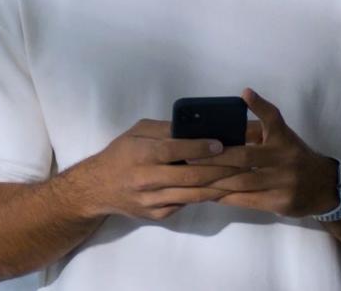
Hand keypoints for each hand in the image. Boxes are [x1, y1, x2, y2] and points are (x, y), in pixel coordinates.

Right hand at [86, 118, 250, 221]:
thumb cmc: (121, 153)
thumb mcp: (138, 132)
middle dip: (219, 168)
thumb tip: (194, 126)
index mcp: (142, 153)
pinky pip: (185, 204)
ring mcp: (152, 200)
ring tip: (240, 177)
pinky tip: (221, 188)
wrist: (97, 188)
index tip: (220, 143)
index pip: (174, 150)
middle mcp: (147, 178)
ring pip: (192, 194)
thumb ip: (164, 129)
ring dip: (218, 185)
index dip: (198, 147)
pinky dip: (205, 196)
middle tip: (242, 161)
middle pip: (190, 175)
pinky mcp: (156, 214)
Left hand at [187, 88, 338, 218]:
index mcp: (283, 138)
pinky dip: (226, 197)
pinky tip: (210, 194)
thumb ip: (259, 128)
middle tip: (190, 158)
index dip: (259, 105)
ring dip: (216, 180)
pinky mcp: (280, 202)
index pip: (272, 117)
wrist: (324, 186)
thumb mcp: (282, 138)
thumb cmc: (294, 156)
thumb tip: (230, 115)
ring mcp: (283, 181)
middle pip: (245, 157)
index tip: (245, 93)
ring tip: (193, 177)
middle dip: (215, 158)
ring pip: (242, 181)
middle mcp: (284, 157)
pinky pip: (247, 200)